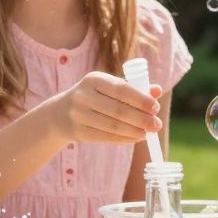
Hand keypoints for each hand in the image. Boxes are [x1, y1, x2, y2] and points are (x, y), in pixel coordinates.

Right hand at [44, 72, 160, 143]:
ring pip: (113, 126)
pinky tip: (136, 137)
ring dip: (134, 131)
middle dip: (141, 118)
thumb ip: (134, 88)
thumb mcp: (109, 88)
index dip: (140, 99)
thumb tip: (157, 90)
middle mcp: (83, 96)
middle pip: (118, 110)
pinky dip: (124, 139)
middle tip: (157, 124)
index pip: (121, 89)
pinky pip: (106, 137)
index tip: (156, 107)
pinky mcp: (78, 133)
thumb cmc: (94, 97)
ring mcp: (78, 115)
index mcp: (93, 79)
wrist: (60, 114)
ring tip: (148, 133)